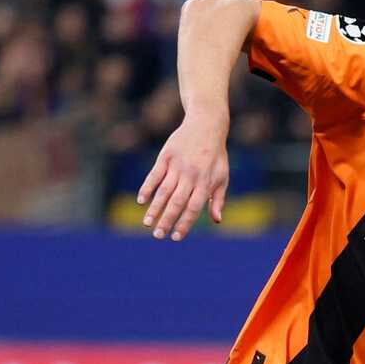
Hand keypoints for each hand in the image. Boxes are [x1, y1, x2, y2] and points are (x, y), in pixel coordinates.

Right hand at [138, 111, 229, 240]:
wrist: (206, 126)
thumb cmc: (216, 156)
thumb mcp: (222, 177)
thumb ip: (218, 199)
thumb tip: (217, 220)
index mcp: (205, 183)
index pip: (194, 209)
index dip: (184, 224)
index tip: (175, 237)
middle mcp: (190, 176)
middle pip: (176, 203)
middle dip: (166, 221)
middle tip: (157, 236)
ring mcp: (177, 166)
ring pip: (163, 191)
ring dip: (154, 208)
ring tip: (147, 223)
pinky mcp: (166, 156)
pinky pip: (154, 175)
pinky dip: (147, 188)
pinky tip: (141, 201)